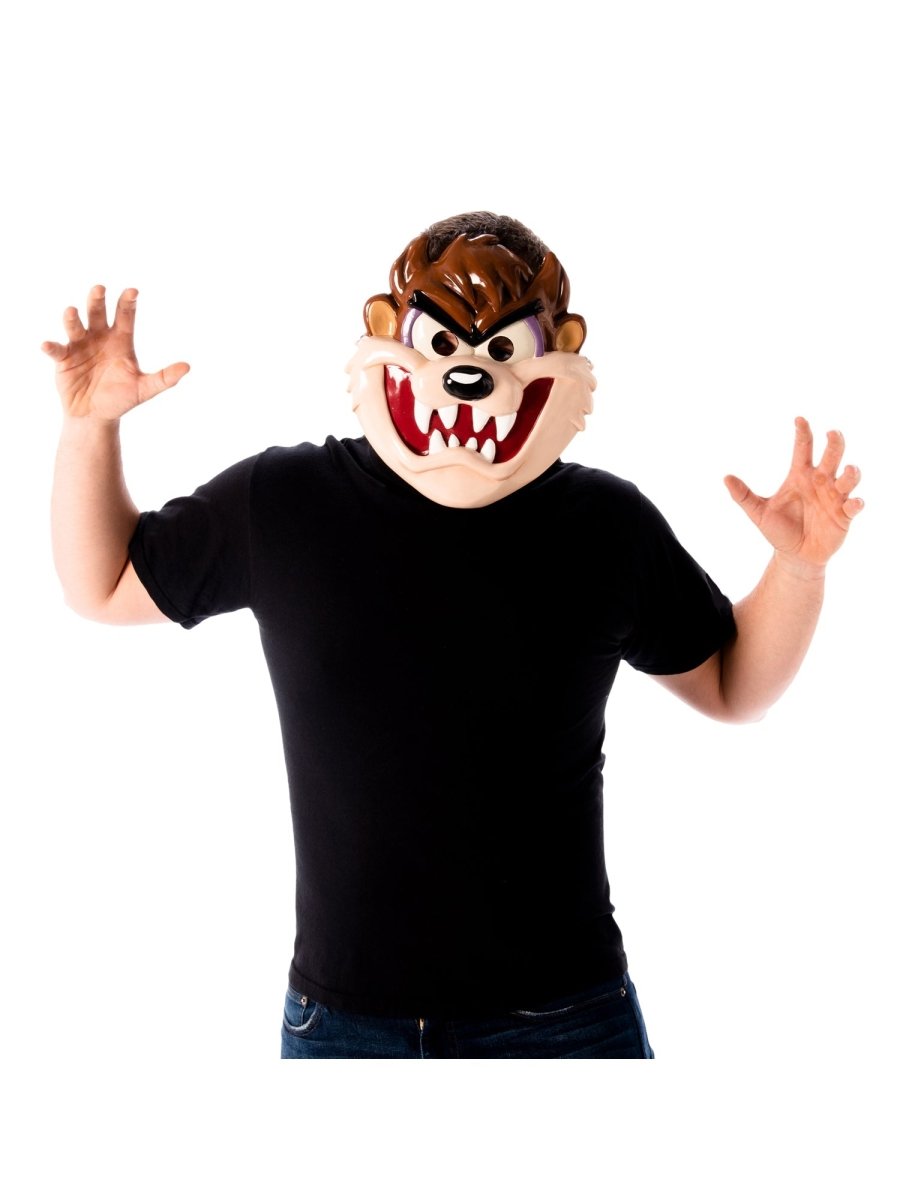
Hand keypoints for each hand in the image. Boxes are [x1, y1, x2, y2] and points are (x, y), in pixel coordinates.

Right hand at [42, 285, 189, 420]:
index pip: (125, 317)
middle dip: (97, 301)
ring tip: (72, 311)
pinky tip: (48, 345)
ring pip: (75, 326)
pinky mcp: (63, 359)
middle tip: (99, 289)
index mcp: (120, 340)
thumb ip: (164, 378)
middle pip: (97, 313)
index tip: (133, 291)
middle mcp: (99, 337)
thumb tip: (187, 367)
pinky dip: (51, 347)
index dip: (128, 304)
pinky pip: (57, 350)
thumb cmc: (121, 399)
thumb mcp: (144, 389)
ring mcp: (80, 345)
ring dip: (72, 319)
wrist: (96, 416)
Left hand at [724, 417, 863, 573]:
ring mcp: (835, 497)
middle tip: (832, 433)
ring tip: (848, 470)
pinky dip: (856, 502)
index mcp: (800, 475)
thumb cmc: (778, 530)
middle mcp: (821, 481)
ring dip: (851, 472)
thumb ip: (744, 496)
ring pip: (849, 477)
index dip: (803, 433)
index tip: (799, 419)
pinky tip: (852, 502)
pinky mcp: (844, 515)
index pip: (804, 448)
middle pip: (832, 456)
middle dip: (835, 443)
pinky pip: (854, 505)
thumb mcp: (758, 513)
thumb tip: (726, 478)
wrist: (794, 556)